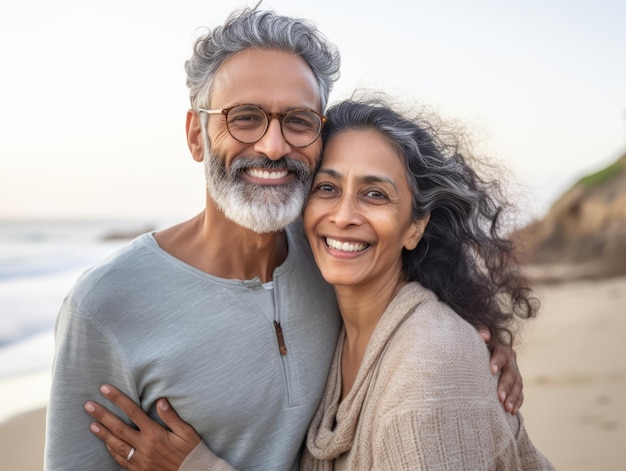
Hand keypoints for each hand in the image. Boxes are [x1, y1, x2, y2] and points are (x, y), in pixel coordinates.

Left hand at [84, 384, 201, 469]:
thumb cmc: (192, 451)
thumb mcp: (187, 432)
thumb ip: (172, 416)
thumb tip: (160, 400)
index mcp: (155, 434)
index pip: (133, 412)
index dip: (118, 399)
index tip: (105, 390)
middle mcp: (144, 446)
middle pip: (119, 428)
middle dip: (102, 415)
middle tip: (88, 406)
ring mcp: (140, 460)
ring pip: (116, 445)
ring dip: (103, 434)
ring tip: (91, 425)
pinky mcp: (139, 470)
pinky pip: (121, 460)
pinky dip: (112, 452)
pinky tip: (106, 445)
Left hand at [478, 328, 522, 414]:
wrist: (483, 350)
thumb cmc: (475, 344)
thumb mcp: (475, 335)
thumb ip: (479, 330)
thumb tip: (484, 335)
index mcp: (501, 348)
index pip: (501, 354)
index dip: (497, 361)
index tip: (491, 371)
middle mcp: (511, 360)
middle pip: (511, 373)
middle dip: (505, 386)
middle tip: (499, 398)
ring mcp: (515, 372)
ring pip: (517, 385)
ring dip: (513, 397)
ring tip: (506, 408)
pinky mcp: (516, 383)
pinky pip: (519, 393)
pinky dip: (517, 402)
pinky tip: (512, 411)